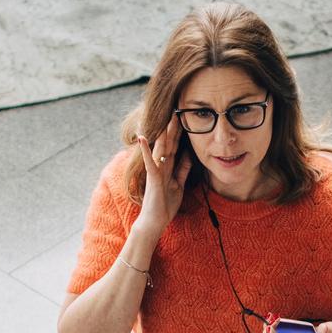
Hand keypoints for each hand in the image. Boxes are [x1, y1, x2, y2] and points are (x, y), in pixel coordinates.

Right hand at [133, 115, 192, 232]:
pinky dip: (146, 151)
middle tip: (178, 110)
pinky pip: (150, 163)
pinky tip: (142, 138)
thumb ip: (182, 169)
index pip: (175, 146)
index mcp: (168, 168)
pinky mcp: (152, 178)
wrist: (155, 222)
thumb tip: (189, 155)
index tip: (185, 118)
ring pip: (160, 149)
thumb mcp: (179, 184)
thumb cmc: (165, 205)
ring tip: (166, 119)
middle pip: (168, 144)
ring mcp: (156, 171)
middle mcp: (161, 166)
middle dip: (173, 128)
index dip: (180, 133)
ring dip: (163, 134)